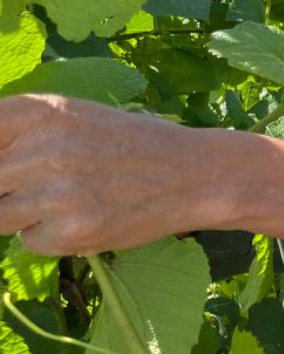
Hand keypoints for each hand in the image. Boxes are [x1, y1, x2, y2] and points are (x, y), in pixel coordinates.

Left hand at [0, 94, 283, 255]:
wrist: (194, 175)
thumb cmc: (131, 144)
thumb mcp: (77, 118)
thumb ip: (23, 131)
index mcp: (44, 111)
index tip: (12, 169)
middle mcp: (46, 147)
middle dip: (8, 187)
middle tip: (45, 186)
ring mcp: (58, 192)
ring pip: (0, 216)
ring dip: (23, 215)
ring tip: (65, 200)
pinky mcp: (72, 231)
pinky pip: (28, 242)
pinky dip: (49, 236)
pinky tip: (84, 217)